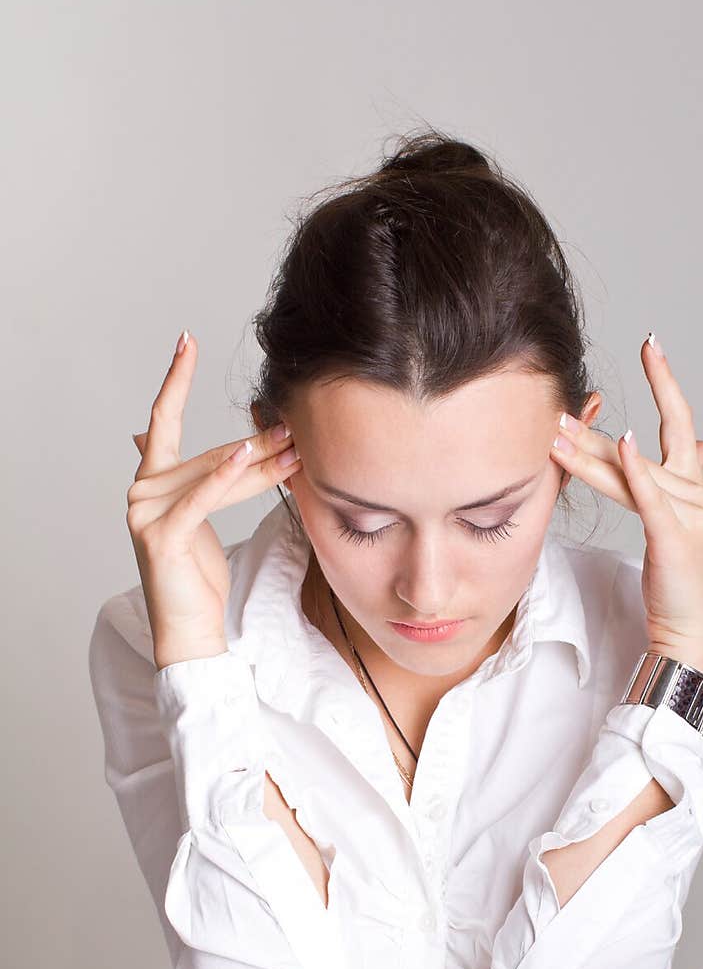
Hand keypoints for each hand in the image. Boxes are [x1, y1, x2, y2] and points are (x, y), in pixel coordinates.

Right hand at [127, 331, 302, 669]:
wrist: (189, 629)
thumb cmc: (198, 575)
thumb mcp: (208, 515)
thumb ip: (212, 477)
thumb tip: (232, 445)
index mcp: (151, 481)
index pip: (163, 419)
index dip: (175, 378)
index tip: (186, 340)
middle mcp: (141, 491)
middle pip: (208, 455)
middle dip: (256, 443)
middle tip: (296, 427)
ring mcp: (145, 513)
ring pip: (212, 476)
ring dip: (258, 462)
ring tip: (294, 448)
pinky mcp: (161, 536)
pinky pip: (201, 500)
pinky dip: (225, 479)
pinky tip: (246, 457)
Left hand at [549, 336, 702, 679]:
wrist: (690, 631)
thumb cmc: (673, 582)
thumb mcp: (665, 524)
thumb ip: (651, 483)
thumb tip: (640, 447)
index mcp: (690, 485)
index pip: (677, 421)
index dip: (665, 380)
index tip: (650, 343)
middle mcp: (693, 490)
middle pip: (642, 445)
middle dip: (599, 424)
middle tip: (563, 401)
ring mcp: (688, 512)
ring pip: (631, 471)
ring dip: (589, 451)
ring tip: (554, 432)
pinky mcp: (674, 537)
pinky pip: (651, 496)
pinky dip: (636, 469)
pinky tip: (623, 442)